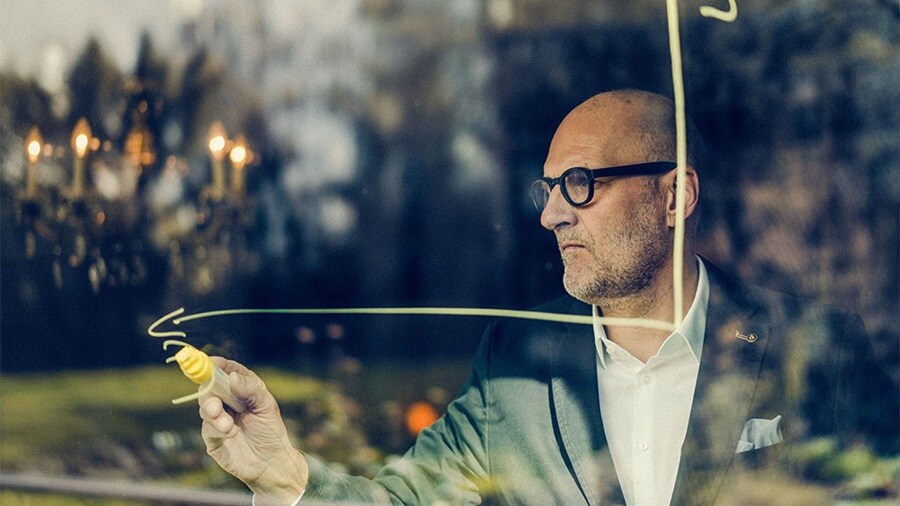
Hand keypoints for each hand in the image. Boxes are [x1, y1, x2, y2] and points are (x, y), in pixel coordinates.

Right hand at [199, 357, 307, 503]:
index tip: (212, 362)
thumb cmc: (271, 431)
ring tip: (227, 423)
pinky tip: (229, 432)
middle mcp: (228, 402)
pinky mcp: (213, 437)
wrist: (271, 462)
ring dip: (213, 411)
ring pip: (205, 406)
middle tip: (215, 399)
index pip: (227, 372)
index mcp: (242, 390)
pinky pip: (208, 427)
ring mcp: (218, 419)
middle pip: (210, 387)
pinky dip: (217, 427)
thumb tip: (232, 377)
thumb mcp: (266, 406)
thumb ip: (250, 390)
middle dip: (209, 389)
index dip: (218, 365)